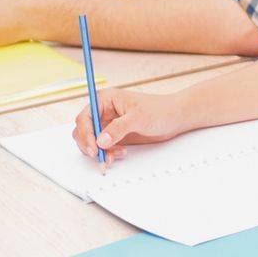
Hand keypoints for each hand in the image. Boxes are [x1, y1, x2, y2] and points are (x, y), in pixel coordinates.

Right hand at [74, 88, 189, 161]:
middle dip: (90, 145)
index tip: (94, 148)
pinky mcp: (114, 135)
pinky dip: (107, 153)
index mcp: (105, 100)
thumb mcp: (139, 118)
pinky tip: (120, 153)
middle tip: (101, 156)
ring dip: (100, 151)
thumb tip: (101, 141)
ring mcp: (108, 124)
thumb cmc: (159, 110)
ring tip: (116, 154)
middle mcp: (103, 111)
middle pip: (83, 130)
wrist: (174, 118)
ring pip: (91, 141)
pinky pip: (102, 147)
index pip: (85, 118)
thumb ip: (119, 128)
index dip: (86, 134)